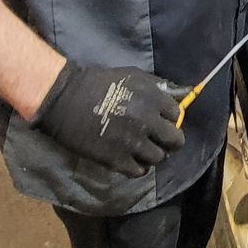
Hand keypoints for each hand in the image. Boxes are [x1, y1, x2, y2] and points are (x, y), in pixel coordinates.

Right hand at [31, 63, 186, 177]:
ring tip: (142, 150)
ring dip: (153, 155)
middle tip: (158, 140)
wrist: (66, 99)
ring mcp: (133, 143)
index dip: (169, 118)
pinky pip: (139, 171)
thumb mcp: (132, 75)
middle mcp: (148, 121)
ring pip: (158, 158)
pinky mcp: (117, 160)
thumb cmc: (98, 83)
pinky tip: (131, 161)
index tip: (160, 120)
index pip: (176, 115)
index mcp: (153, 98)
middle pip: (175, 140)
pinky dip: (138, 168)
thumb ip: (157, 85)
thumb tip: (182, 93)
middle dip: (169, 141)